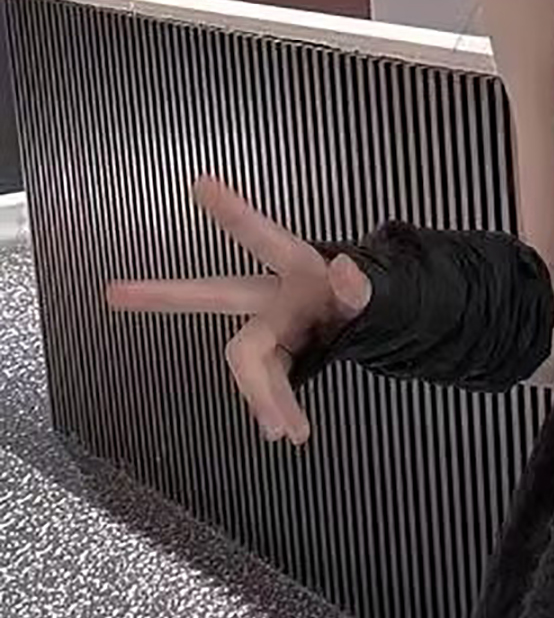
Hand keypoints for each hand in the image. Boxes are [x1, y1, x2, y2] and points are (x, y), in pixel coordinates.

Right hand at [105, 176, 369, 445]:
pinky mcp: (277, 356)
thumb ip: (362, 288)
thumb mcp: (377, 294)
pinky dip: (275, 406)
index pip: (265, 240)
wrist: (373, 322)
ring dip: (264, 395)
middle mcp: (273, 295)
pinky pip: (269, 385)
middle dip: (168, 294)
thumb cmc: (364, 296)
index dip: (236, 215)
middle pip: (216, 294)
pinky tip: (286, 429)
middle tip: (113, 293)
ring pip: (249, 361)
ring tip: (284, 432)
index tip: (204, 185)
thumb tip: (346, 271)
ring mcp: (271, 327)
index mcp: (299, 267)